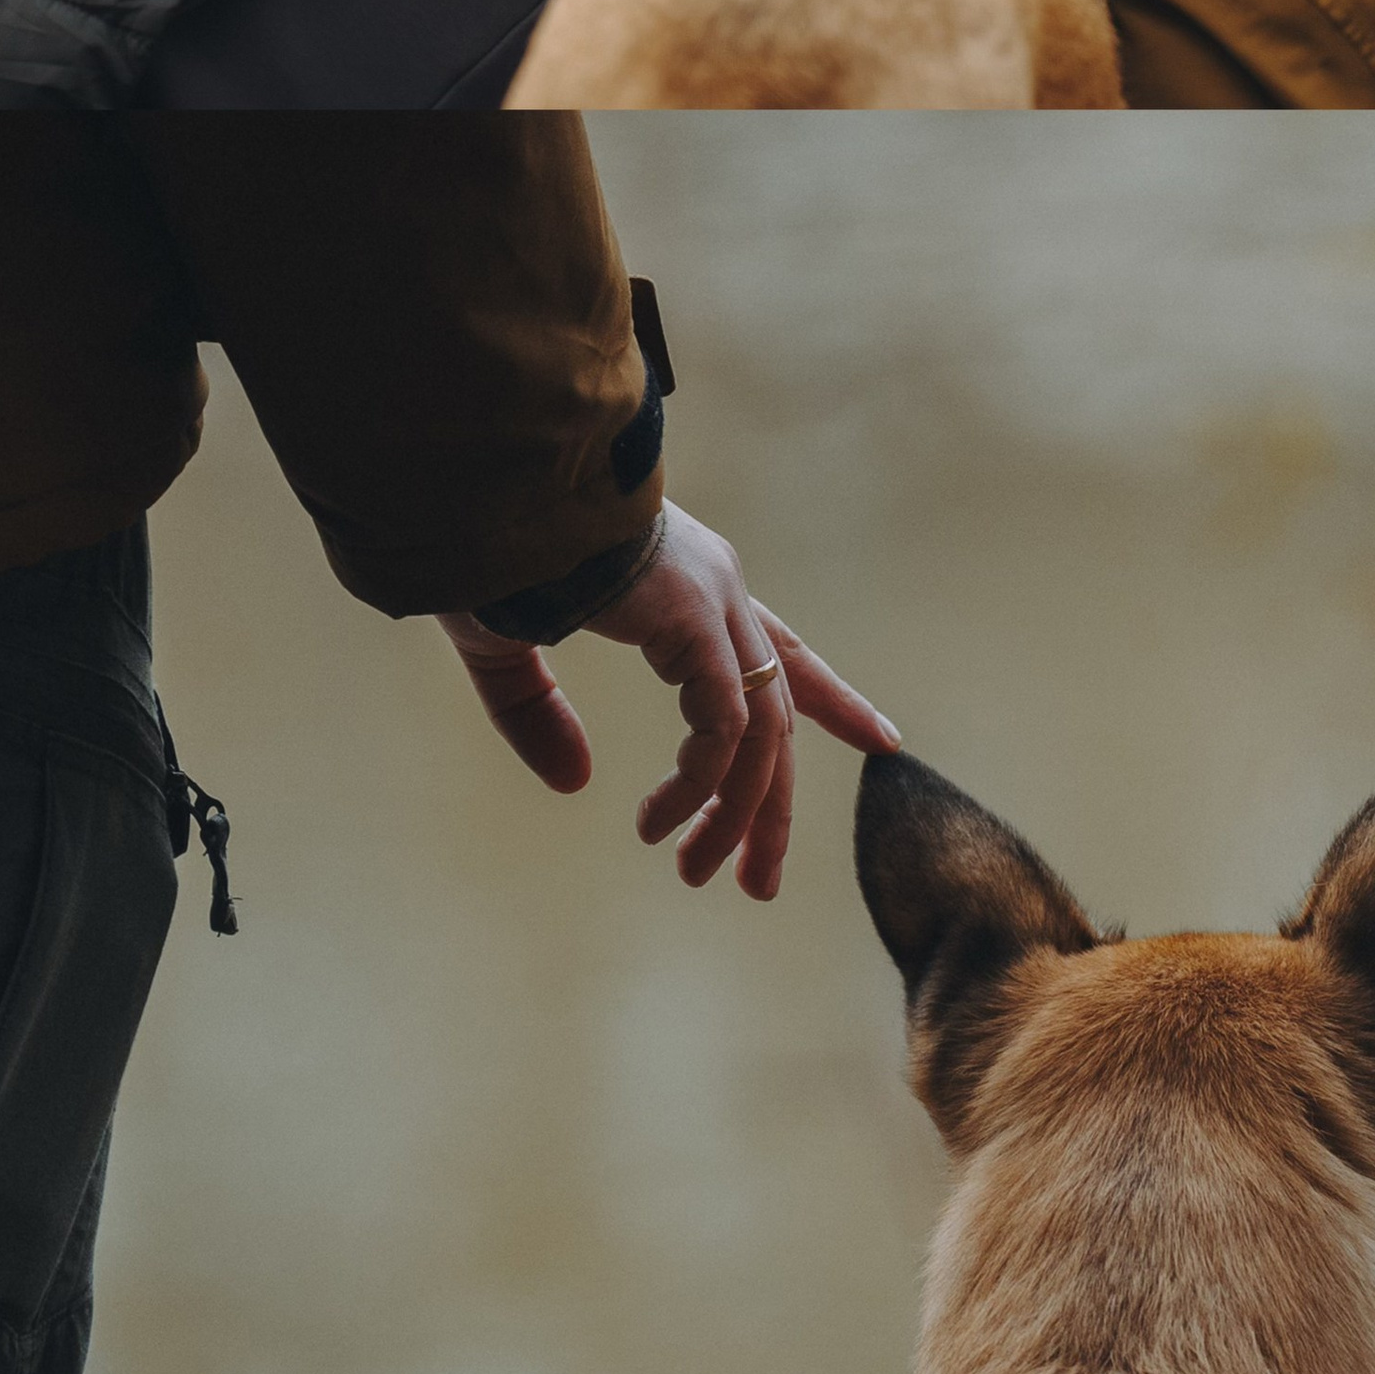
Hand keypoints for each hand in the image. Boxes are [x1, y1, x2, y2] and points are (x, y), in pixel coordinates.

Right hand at [438, 504, 897, 900]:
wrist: (491, 490)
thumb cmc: (495, 550)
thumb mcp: (511, 645)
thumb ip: (538, 713)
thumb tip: (578, 782)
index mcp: (690, 587)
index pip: (780, 654)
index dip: (833, 699)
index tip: (883, 740)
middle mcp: (719, 592)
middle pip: (780, 715)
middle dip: (774, 805)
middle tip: (756, 884)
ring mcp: (715, 602)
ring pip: (763, 732)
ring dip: (741, 815)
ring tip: (698, 873)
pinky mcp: (696, 620)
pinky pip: (723, 728)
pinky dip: (700, 786)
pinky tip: (660, 822)